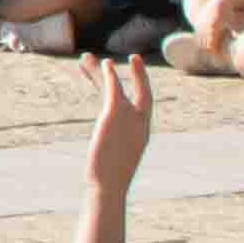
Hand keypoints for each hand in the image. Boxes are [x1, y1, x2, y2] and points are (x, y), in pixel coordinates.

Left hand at [80, 53, 154, 198]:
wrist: (109, 185)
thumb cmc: (109, 182)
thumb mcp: (115, 164)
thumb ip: (115, 155)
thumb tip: (104, 165)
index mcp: (142, 135)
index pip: (140, 109)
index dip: (136, 93)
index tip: (130, 86)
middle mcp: (140, 124)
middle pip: (143, 93)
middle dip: (140, 75)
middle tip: (135, 57)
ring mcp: (130, 117)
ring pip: (118, 88)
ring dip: (107, 72)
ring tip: (100, 59)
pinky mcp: (115, 112)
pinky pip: (113, 87)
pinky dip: (107, 74)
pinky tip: (102, 64)